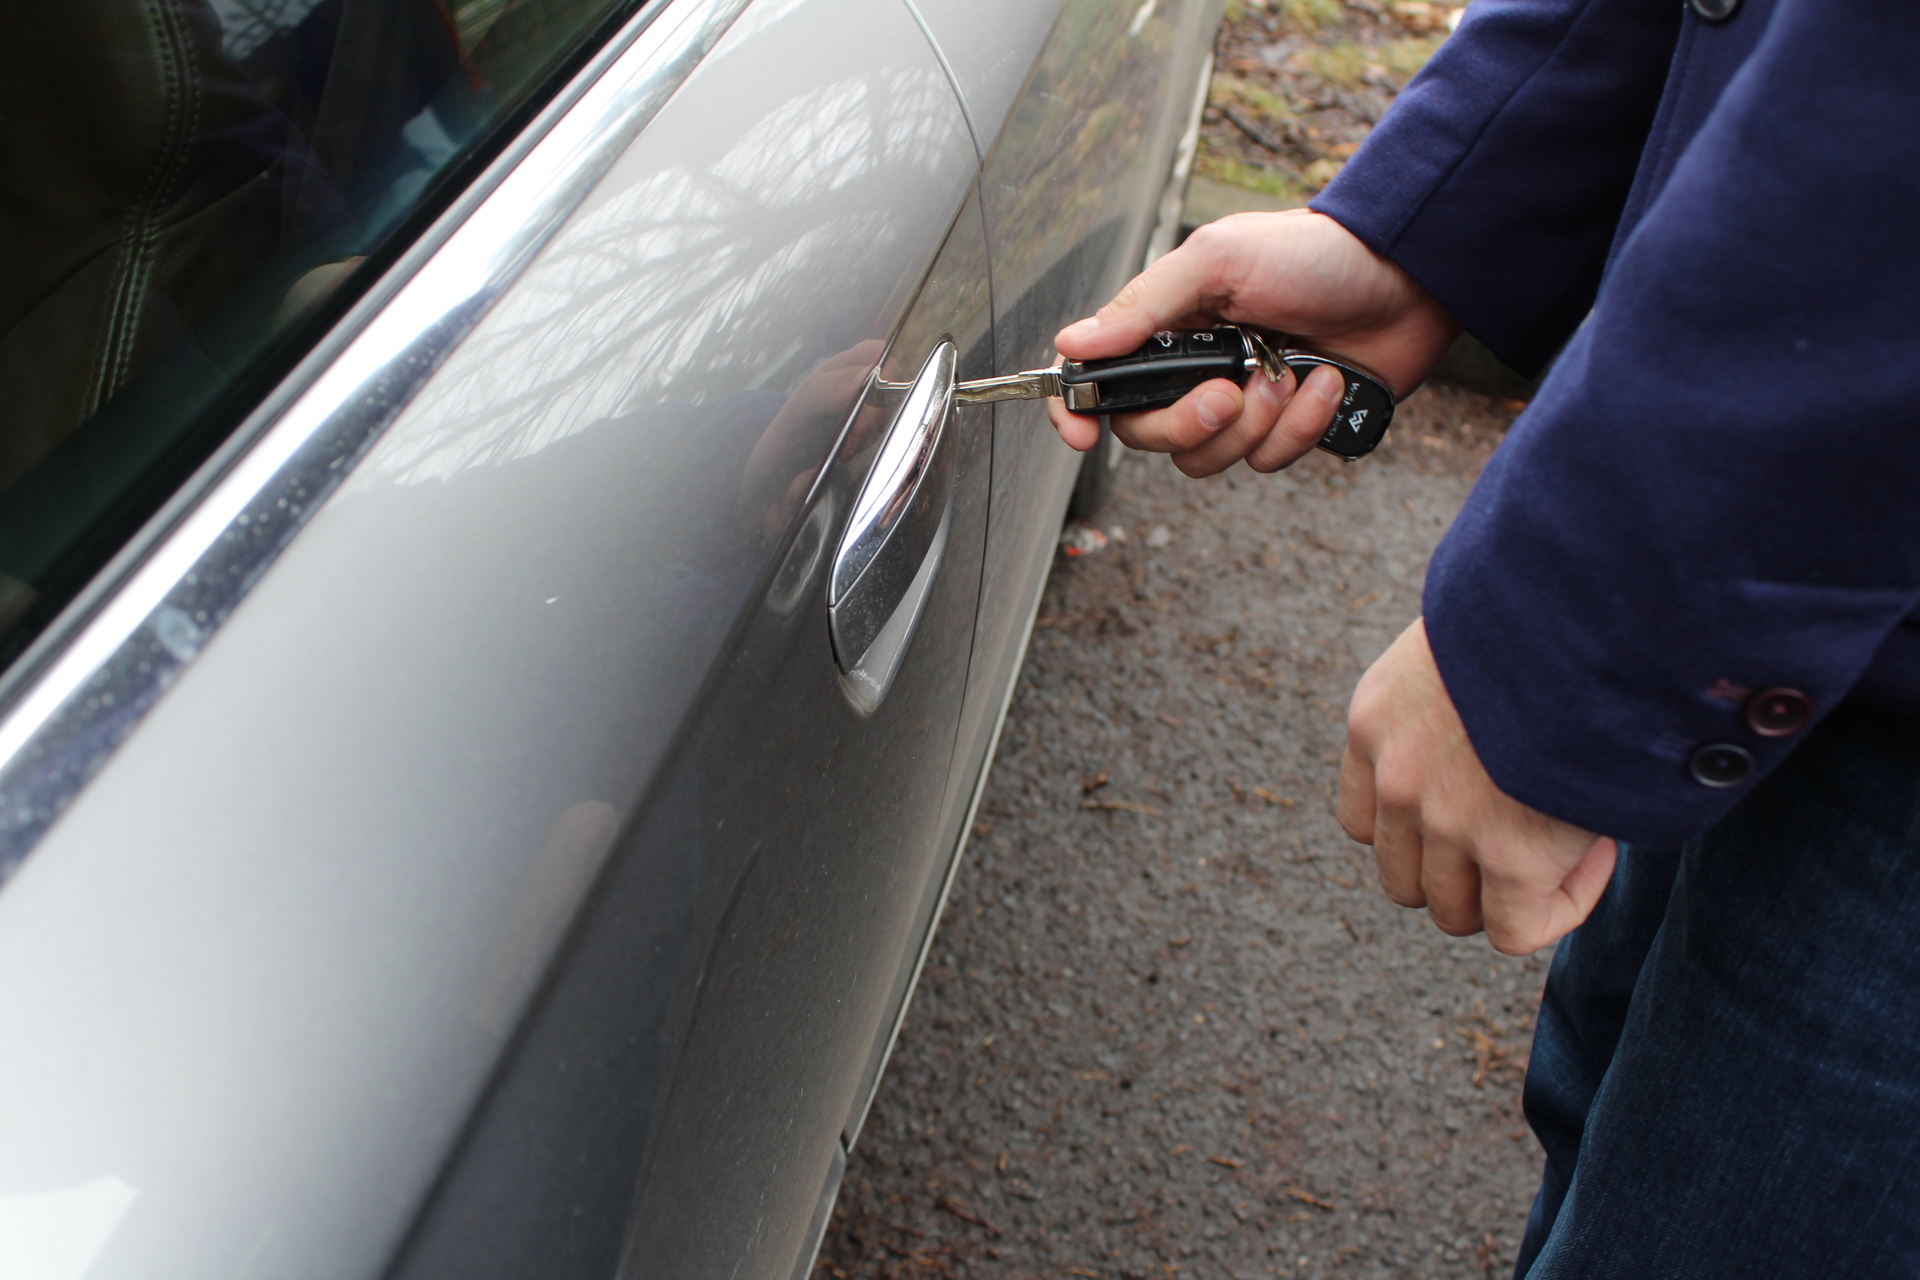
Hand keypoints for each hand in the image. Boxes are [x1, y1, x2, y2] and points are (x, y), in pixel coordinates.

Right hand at [1048, 209, 1458, 476]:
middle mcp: (1194, 369)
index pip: (1099, 379)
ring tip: (1290, 372)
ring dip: (1256, 422)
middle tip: (1229, 393)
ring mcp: (1240, 403)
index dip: (1078, 411)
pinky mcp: (1285, 429)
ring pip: (1208, 457)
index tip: (1082, 434)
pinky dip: (1300, 426)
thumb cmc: (1313, 254)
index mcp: (1168, 326)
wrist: (1406, 278)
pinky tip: (1325, 383)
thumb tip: (1072, 343)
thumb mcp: (1219, 260)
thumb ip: (1144, 305)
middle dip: (1189, 422)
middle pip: (1149, 434)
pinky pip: (1267, 460)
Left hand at [1339, 618, 1618, 954]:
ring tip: (1572, 835)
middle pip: (1404, 877)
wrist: (1595, 603)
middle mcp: (1395, 777)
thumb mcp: (1475, 636)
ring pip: (1454, 911)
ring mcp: (1444, 821)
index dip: (1427, 831)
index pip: (1367, 819)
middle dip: (1466, 870)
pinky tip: (1600, 850)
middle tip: (1534, 830)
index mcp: (1375, 720)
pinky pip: (1517, 930)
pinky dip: (1558, 908)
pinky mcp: (1508, 855)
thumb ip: (1463, 693)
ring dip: (1510, 892)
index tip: (1491, 803)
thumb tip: (1505, 732)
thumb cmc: (1554, 605)